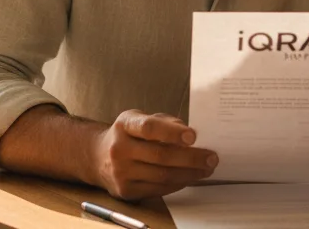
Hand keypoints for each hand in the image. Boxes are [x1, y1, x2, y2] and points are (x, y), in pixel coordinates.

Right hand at [92, 109, 218, 199]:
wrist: (97, 157)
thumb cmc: (129, 135)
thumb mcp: (141, 118)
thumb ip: (165, 122)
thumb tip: (189, 136)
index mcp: (125, 124)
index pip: (149, 128)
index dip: (172, 132)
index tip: (193, 136)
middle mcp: (119, 148)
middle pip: (160, 156)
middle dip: (191, 158)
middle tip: (211, 158)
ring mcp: (120, 172)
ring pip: (162, 176)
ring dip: (189, 174)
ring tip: (206, 169)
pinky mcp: (125, 190)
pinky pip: (158, 189)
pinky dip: (177, 184)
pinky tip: (189, 178)